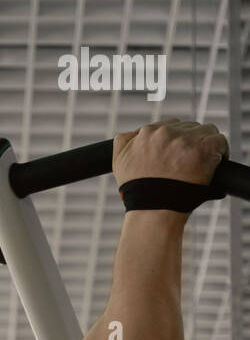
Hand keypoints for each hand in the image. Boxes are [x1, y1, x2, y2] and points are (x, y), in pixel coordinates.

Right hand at [113, 119, 228, 188]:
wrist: (152, 212)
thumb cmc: (138, 195)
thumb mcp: (120, 164)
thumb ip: (122, 143)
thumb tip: (128, 133)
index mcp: (147, 133)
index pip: (167, 127)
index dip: (174, 143)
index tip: (176, 158)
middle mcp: (166, 132)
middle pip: (186, 128)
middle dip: (188, 144)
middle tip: (188, 164)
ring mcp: (186, 140)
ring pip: (204, 132)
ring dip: (205, 146)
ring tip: (201, 165)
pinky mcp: (204, 149)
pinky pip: (219, 141)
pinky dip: (220, 152)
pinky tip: (215, 165)